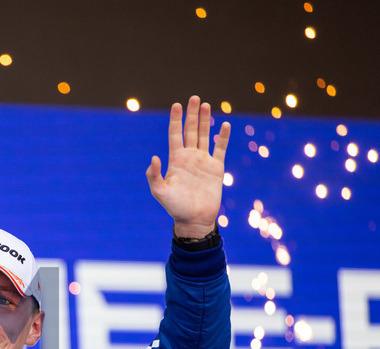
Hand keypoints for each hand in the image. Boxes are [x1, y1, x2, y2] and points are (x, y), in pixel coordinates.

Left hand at [145, 96, 230, 239]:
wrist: (194, 219)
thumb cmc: (175, 207)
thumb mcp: (160, 192)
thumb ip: (155, 175)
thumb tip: (154, 157)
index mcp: (176, 160)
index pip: (175, 134)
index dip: (175, 119)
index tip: (176, 105)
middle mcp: (189, 157)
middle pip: (190, 130)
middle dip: (191, 114)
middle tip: (194, 98)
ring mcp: (203, 161)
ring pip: (205, 135)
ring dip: (205, 120)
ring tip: (205, 105)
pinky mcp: (216, 168)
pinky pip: (220, 149)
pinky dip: (223, 137)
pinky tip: (225, 124)